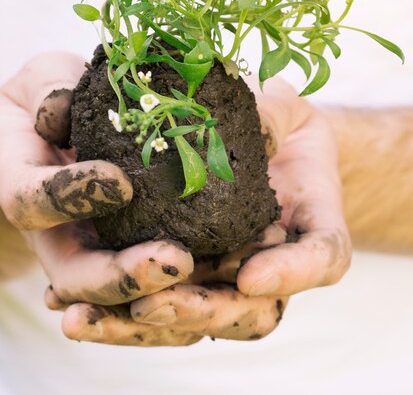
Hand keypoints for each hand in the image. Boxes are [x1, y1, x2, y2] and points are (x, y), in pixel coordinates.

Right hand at [0, 53, 198, 345]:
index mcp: (21, 182)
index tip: (122, 183)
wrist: (60, 120)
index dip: (70, 197)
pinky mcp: (122, 241)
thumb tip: (60, 110)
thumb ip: (47, 92)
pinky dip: (177, 285)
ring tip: (202, 273)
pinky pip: (144, 275)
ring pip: (110, 292)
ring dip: (155, 291)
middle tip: (174, 260)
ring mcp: (86, 242)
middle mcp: (52, 227)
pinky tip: (221, 271)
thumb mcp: (42, 79)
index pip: (31, 202)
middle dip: (121, 275)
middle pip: (73, 273)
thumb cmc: (49, 95)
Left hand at [45, 74, 350, 344]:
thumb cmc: (279, 119)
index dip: (293, 274)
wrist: (260, 133)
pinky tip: (72, 306)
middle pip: (253, 311)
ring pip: (200, 318)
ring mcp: (229, 270)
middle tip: (154, 303)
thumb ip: (272, 114)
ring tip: (92, 318)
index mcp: (311, 222)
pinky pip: (161, 298)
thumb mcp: (283, 106)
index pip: (322, 258)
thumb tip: (254, 130)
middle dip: (204, 312)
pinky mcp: (189, 268)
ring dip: (149, 325)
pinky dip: (120, 311)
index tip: (250, 274)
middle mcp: (273, 259)